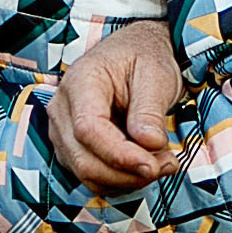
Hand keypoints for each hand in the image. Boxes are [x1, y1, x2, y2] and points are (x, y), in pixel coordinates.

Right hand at [48, 21, 183, 189]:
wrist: (133, 52)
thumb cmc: (143, 58)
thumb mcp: (155, 75)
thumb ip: (149, 111)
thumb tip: (149, 145)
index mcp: (80, 82)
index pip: (87, 129)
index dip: (119, 155)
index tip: (154, 165)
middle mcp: (62, 108)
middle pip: (84, 159)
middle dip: (128, 173)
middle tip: (169, 165)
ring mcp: (63, 131)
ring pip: (87, 174)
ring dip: (128, 180)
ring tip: (164, 163)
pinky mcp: (73, 148)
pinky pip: (93, 176)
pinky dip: (122, 180)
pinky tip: (147, 165)